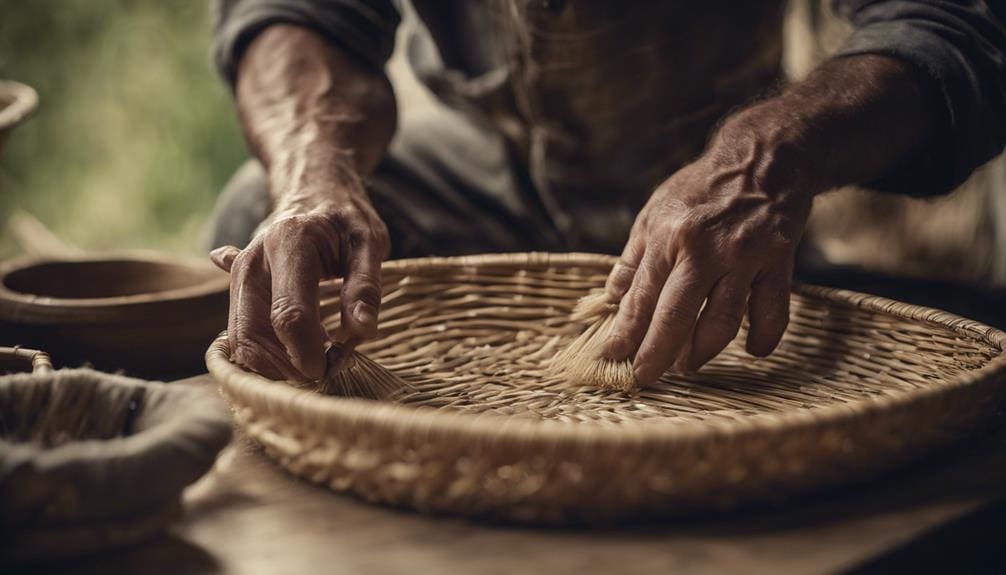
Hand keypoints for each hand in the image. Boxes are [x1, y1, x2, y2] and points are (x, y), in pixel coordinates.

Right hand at [211, 179, 388, 381]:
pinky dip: (265, 357)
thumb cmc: (344, 217)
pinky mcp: (236, 292)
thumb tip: (363, 331)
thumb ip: (366, 286)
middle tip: (325, 370)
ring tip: (317, 357)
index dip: (309, 353)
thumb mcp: (369, 242)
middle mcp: (253, 262)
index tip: (332, 368)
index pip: (290, 314)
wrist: (311, 190)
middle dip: (287, 368)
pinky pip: (240, 337)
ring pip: (240, 343)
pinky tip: (294, 350)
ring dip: (275, 367)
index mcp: (289, 243)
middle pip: (252, 335)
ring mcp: (238, 278)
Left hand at [603, 123, 813, 384]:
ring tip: (686, 365)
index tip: (613, 357)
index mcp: (667, 236)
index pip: (640, 298)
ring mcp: (744, 257)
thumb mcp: (654, 213)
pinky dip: (763, 336)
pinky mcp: (778, 261)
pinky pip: (772, 311)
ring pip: (721, 321)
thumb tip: (612, 298)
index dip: (625, 333)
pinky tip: (752, 349)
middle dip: (656, 355)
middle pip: (676, 317)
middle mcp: (704, 249)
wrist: (763, 160)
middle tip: (644, 378)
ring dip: (702, 352)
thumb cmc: (701, 190)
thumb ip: (633, 258)